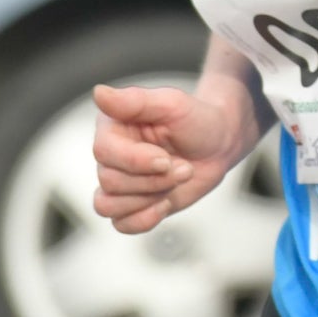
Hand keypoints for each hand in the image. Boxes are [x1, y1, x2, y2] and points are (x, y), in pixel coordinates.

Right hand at [91, 79, 256, 234]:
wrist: (220, 143)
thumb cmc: (197, 119)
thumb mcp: (172, 104)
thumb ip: (134, 101)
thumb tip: (98, 92)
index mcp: (112, 128)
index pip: (104, 152)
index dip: (136, 161)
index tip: (166, 159)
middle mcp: (110, 156)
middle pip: (110, 182)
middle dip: (153, 180)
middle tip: (184, 167)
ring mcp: (119, 182)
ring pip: (109, 206)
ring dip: (149, 198)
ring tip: (176, 180)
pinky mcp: (132, 204)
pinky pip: (120, 224)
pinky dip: (143, 219)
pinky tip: (165, 204)